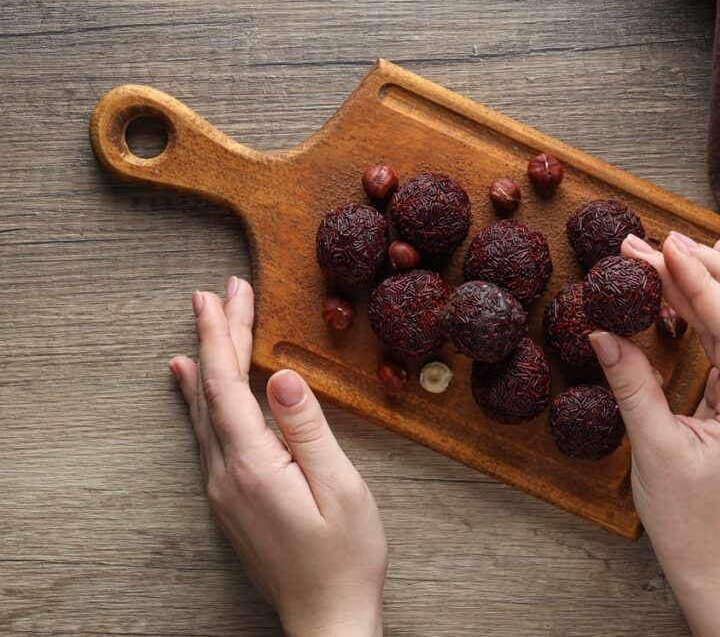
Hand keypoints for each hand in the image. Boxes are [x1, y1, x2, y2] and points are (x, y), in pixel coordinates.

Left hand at [168, 277, 386, 636]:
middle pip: (212, 392)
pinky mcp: (231, 501)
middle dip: (214, 338)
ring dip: (206, 365)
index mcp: (254, 466)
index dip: (224, 335)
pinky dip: (202, 401)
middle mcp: (227, 476)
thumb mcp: (340, 487)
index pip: (228, 385)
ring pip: (205, 413)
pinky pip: (207, 437)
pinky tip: (194, 387)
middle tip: (214, 294)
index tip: (223, 295)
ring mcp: (224, 491)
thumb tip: (281, 375)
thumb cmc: (345, 557)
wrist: (327, 617)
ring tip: (202, 327)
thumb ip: (307, 429)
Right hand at [588, 233, 719, 635]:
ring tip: (660, 251)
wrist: (711, 555)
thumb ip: (632, 384)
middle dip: (704, 269)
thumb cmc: (686, 515)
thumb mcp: (652, 447)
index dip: (700, 282)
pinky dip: (708, 307)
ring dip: (703, 283)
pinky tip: (693, 277)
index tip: (665, 247)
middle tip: (656, 242)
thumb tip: (602, 331)